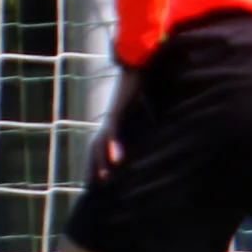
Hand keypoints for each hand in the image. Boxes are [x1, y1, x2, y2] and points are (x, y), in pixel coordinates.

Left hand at [88, 66, 143, 183]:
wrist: (138, 64)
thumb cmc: (143, 85)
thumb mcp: (146, 109)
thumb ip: (149, 121)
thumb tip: (158, 130)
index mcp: (115, 122)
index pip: (101, 146)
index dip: (98, 163)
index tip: (97, 182)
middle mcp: (110, 121)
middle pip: (95, 148)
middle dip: (92, 167)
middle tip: (92, 187)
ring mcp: (111, 116)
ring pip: (101, 144)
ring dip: (101, 163)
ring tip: (104, 181)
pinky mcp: (117, 110)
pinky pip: (113, 131)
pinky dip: (114, 146)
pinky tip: (118, 161)